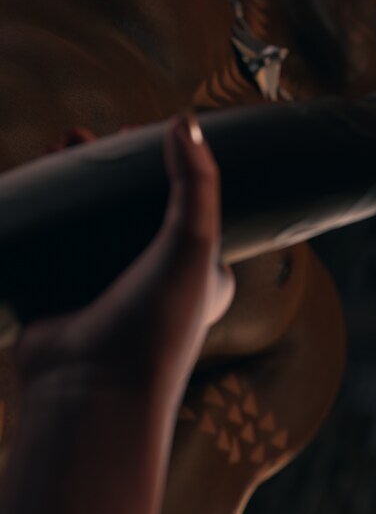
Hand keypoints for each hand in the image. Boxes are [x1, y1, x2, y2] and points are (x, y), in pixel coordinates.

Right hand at [14, 115, 233, 396]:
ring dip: (71, 180)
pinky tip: (32, 179)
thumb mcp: (194, 247)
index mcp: (204, 270)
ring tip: (58, 147)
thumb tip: (185, 122)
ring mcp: (106, 283)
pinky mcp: (60, 290)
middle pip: (131, 205)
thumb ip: (195, 184)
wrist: (90, 391)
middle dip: (108, 165)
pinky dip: (42, 207)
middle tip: (84, 137)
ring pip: (88, 217)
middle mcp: (157, 277)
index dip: (167, 164)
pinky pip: (51, 237)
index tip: (139, 131)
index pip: (189, 204)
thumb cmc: (157, 327)